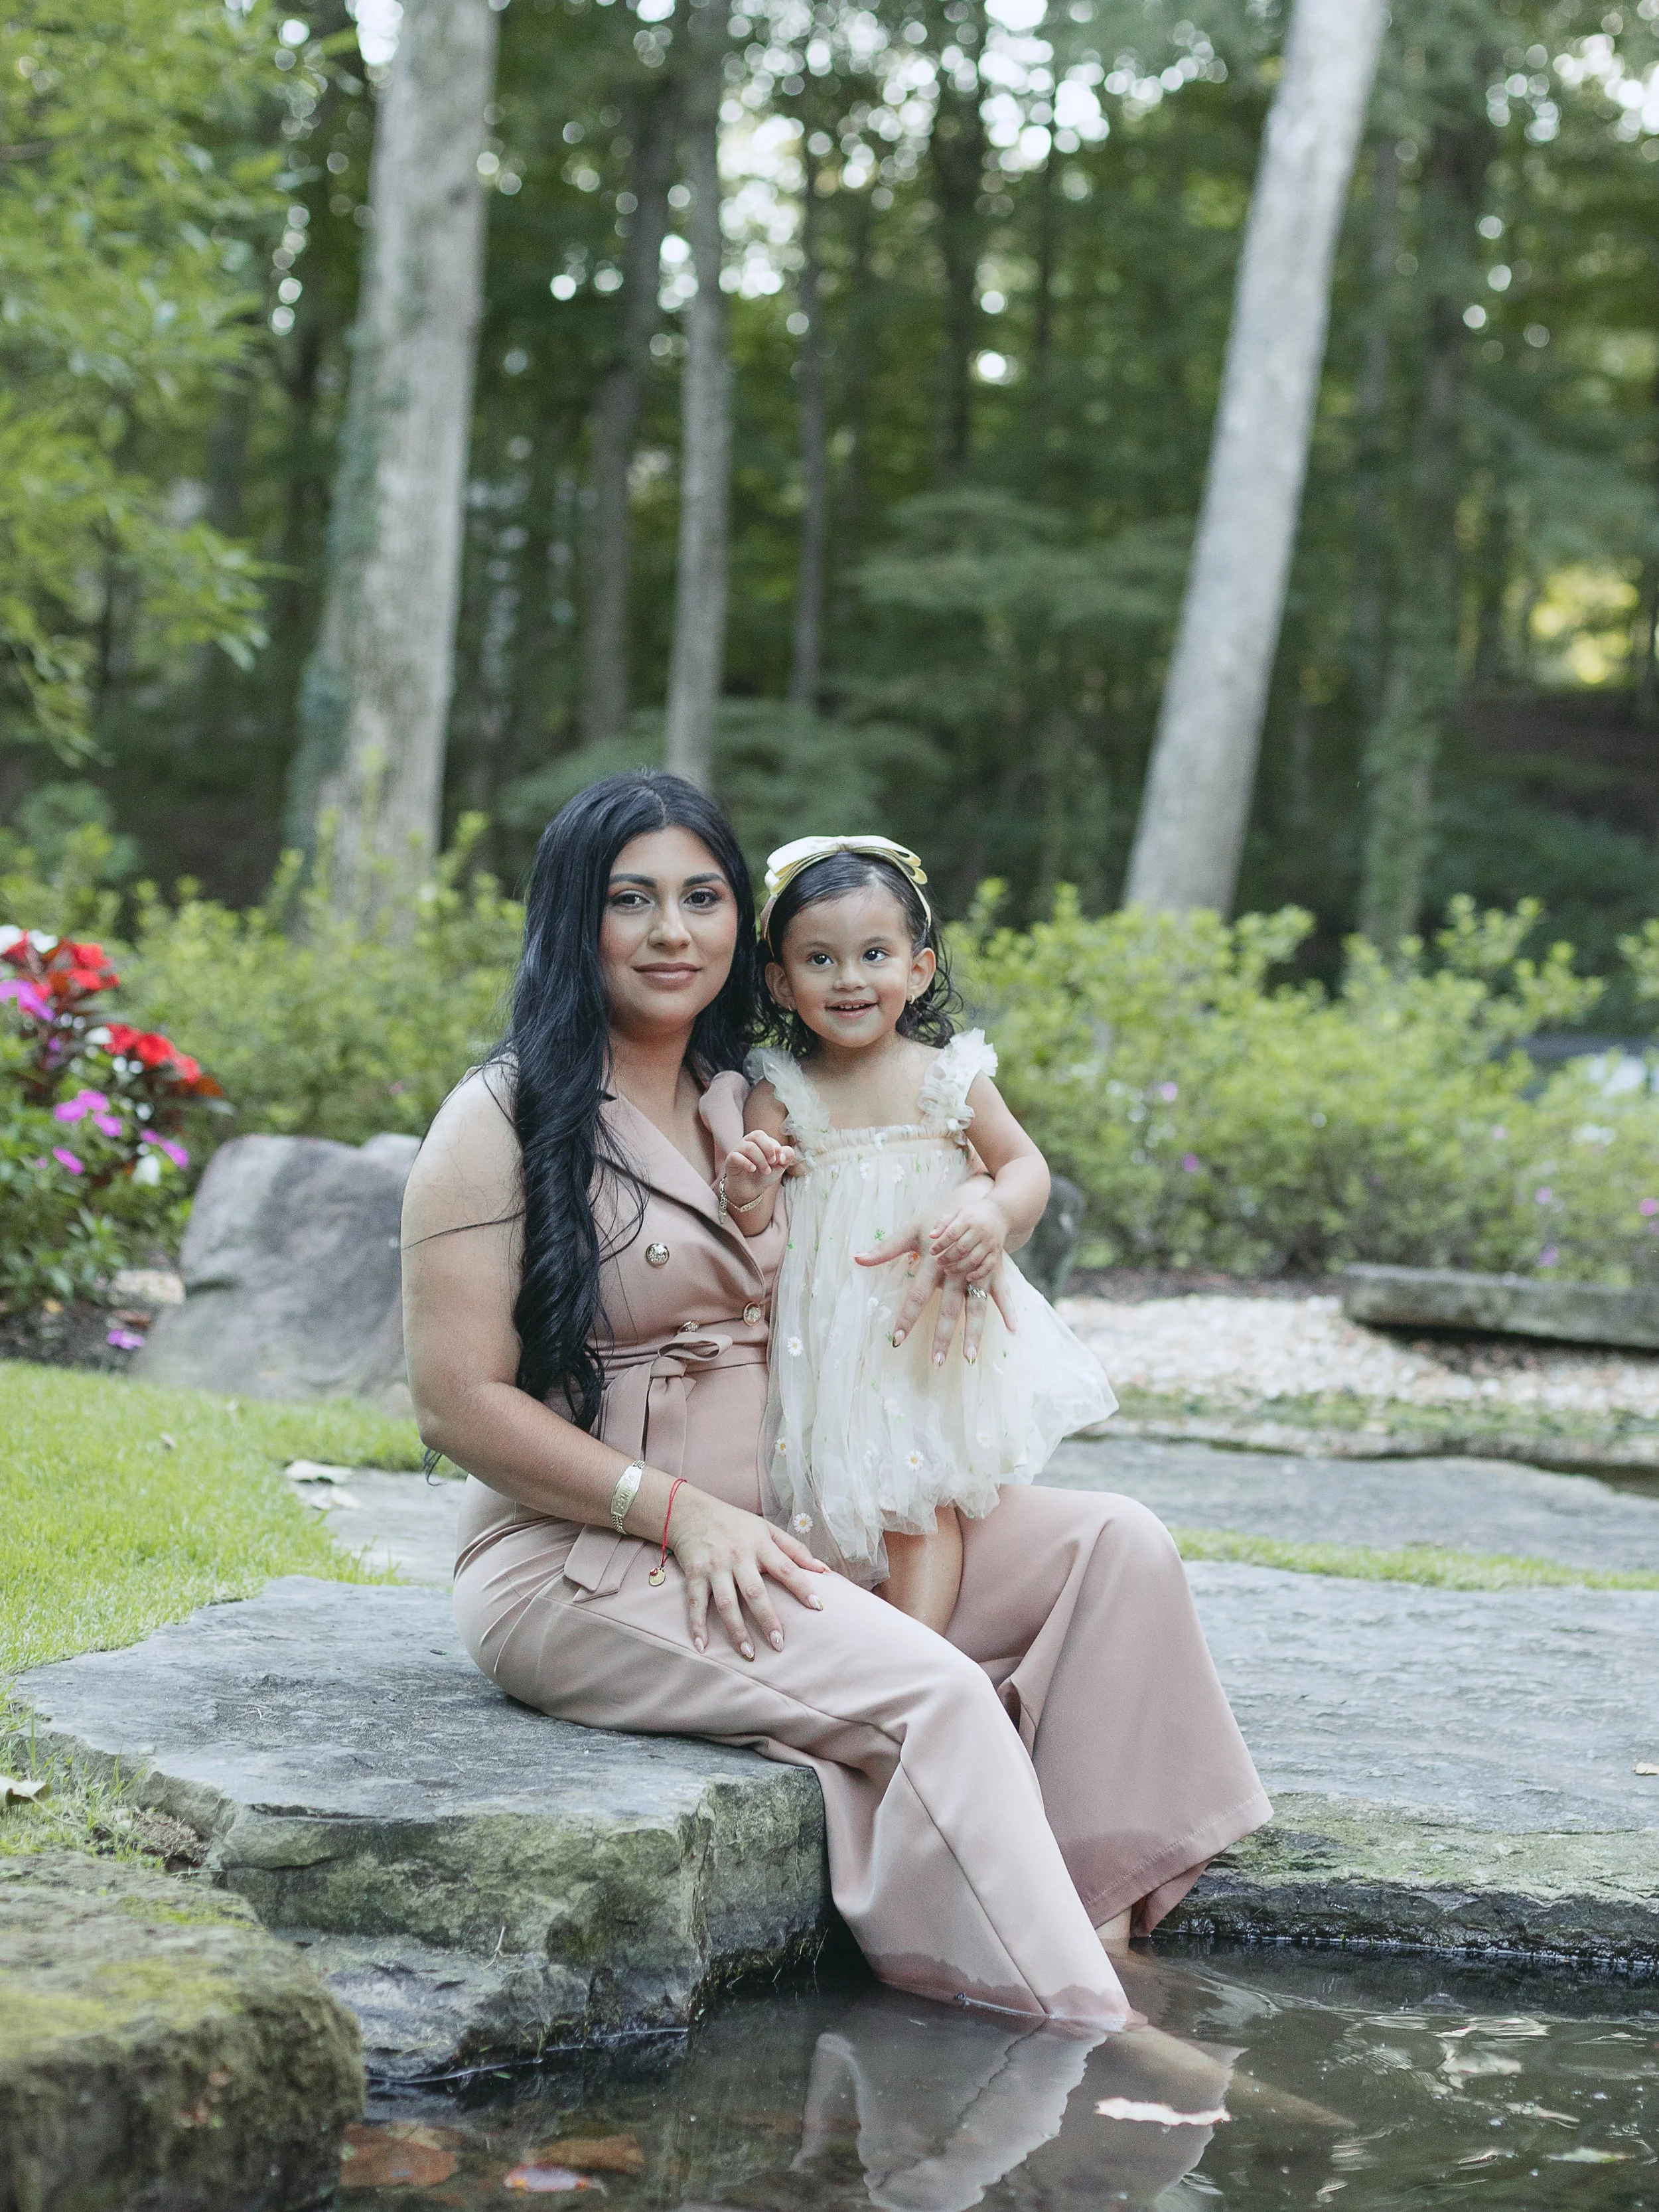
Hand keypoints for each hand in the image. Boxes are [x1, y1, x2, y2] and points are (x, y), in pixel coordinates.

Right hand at [665, 1485, 824, 1656]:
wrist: (691, 1512)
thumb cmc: (735, 1523)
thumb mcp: (766, 1528)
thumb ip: (795, 1549)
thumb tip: (824, 1570)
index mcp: (760, 1545)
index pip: (787, 1568)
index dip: (803, 1587)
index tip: (818, 1607)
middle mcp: (738, 1556)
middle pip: (755, 1592)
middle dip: (767, 1619)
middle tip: (779, 1645)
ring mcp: (715, 1566)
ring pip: (727, 1603)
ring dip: (736, 1630)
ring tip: (748, 1653)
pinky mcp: (694, 1573)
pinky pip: (696, 1603)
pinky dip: (697, 1625)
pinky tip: (703, 1647)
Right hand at [720, 1132, 795, 1209]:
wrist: (751, 1189)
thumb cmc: (765, 1173)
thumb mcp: (780, 1165)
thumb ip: (787, 1156)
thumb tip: (783, 1152)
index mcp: (760, 1140)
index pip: (768, 1138)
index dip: (775, 1150)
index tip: (779, 1162)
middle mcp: (748, 1141)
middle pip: (757, 1135)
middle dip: (768, 1149)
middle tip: (773, 1162)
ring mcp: (738, 1150)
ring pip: (749, 1147)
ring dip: (761, 1160)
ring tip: (766, 1171)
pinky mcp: (730, 1160)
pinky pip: (736, 1157)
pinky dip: (747, 1163)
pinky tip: (753, 1170)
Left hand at [855, 1223, 1017, 1366]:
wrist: (975, 1202)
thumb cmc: (938, 1218)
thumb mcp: (911, 1230)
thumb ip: (885, 1249)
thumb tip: (856, 1259)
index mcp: (934, 1262)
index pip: (917, 1295)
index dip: (907, 1317)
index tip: (897, 1340)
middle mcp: (957, 1270)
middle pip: (949, 1308)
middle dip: (943, 1336)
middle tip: (937, 1362)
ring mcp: (978, 1271)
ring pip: (976, 1307)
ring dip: (973, 1334)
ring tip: (970, 1358)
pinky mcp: (994, 1270)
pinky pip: (1002, 1294)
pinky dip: (1008, 1311)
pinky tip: (1014, 1331)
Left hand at [928, 1186, 1009, 1281]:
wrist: (1000, 1213)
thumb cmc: (974, 1213)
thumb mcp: (958, 1212)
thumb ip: (943, 1223)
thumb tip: (931, 1235)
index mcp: (968, 1219)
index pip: (951, 1234)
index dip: (940, 1244)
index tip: (932, 1251)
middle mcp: (980, 1231)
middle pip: (961, 1248)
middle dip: (947, 1257)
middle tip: (938, 1262)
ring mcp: (989, 1242)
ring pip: (973, 1259)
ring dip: (959, 1267)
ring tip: (947, 1270)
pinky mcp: (996, 1251)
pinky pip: (988, 1266)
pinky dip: (978, 1274)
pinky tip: (968, 1277)